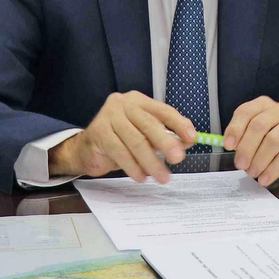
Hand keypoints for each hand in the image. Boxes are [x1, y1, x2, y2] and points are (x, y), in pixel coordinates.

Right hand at [48, 91, 195, 183]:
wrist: (87, 148)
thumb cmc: (120, 140)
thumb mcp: (145, 135)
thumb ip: (165, 135)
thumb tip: (187, 142)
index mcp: (139, 101)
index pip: (163, 110)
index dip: (179, 124)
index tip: (191, 138)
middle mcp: (124, 104)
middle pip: (149, 124)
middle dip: (166, 143)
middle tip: (178, 158)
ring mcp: (109, 116)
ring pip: (135, 141)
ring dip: (151, 161)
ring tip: (162, 176)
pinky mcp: (98, 133)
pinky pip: (120, 152)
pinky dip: (133, 167)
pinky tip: (141, 176)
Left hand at [224, 97, 278, 185]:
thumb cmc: (272, 134)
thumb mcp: (257, 130)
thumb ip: (242, 135)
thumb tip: (228, 146)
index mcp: (262, 105)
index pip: (245, 112)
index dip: (235, 129)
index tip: (228, 145)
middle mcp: (278, 111)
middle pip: (259, 126)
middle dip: (246, 148)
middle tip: (240, 164)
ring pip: (273, 141)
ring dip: (259, 160)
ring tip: (252, 172)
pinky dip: (273, 169)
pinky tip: (265, 178)